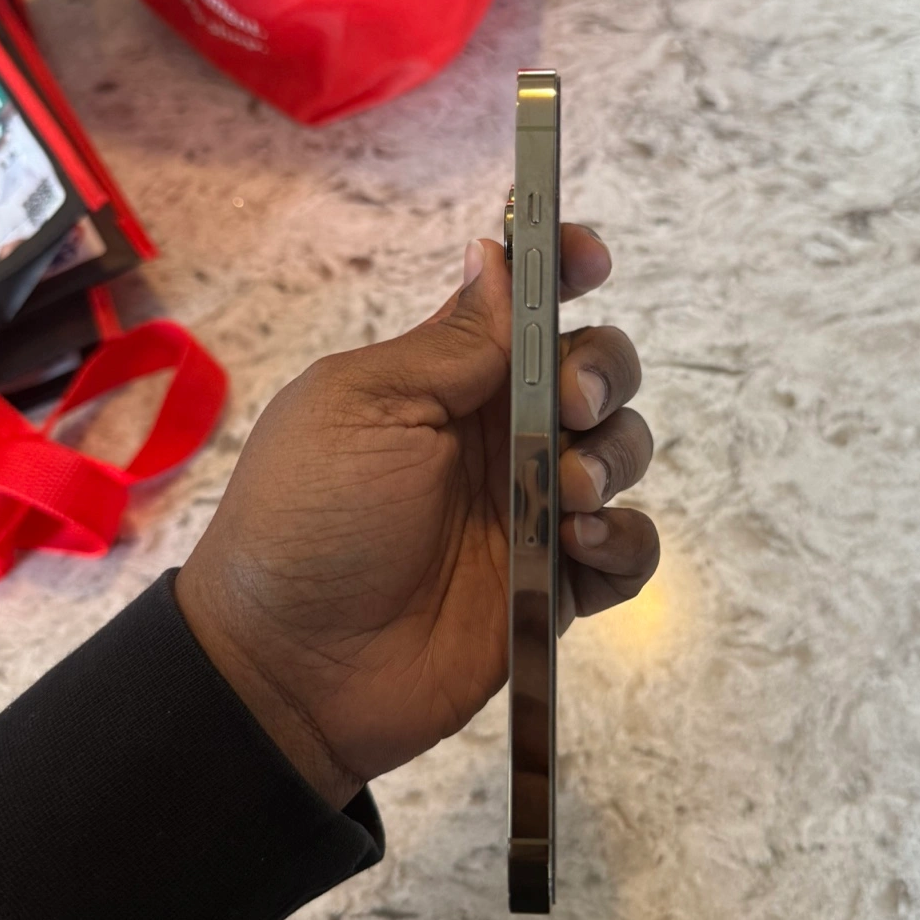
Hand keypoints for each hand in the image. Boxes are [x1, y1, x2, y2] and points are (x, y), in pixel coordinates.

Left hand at [175, 227, 658, 809]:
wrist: (292, 667)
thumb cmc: (307, 520)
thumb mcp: (364, 406)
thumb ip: (450, 341)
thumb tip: (495, 252)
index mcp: (446, 381)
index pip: (525, 308)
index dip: (566, 272)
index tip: (592, 260)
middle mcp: (498, 436)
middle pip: (595, 372)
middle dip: (602, 372)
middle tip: (570, 407)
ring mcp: (529, 511)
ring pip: (622, 453)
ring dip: (613, 459)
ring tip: (567, 497)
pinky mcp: (552, 585)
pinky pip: (627, 550)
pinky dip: (623, 542)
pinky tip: (579, 549)